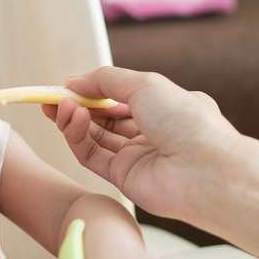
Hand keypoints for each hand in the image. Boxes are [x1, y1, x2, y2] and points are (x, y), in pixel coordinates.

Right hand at [43, 67, 241, 223]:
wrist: (206, 171)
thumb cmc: (187, 121)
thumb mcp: (144, 84)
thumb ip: (105, 80)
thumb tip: (73, 81)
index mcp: (162, 107)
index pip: (118, 97)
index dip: (91, 91)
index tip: (66, 85)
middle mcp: (149, 132)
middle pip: (102, 118)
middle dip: (76, 106)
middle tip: (51, 98)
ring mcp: (136, 156)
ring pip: (94, 137)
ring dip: (74, 120)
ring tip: (60, 106)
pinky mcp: (123, 178)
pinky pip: (92, 156)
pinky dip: (77, 138)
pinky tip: (72, 119)